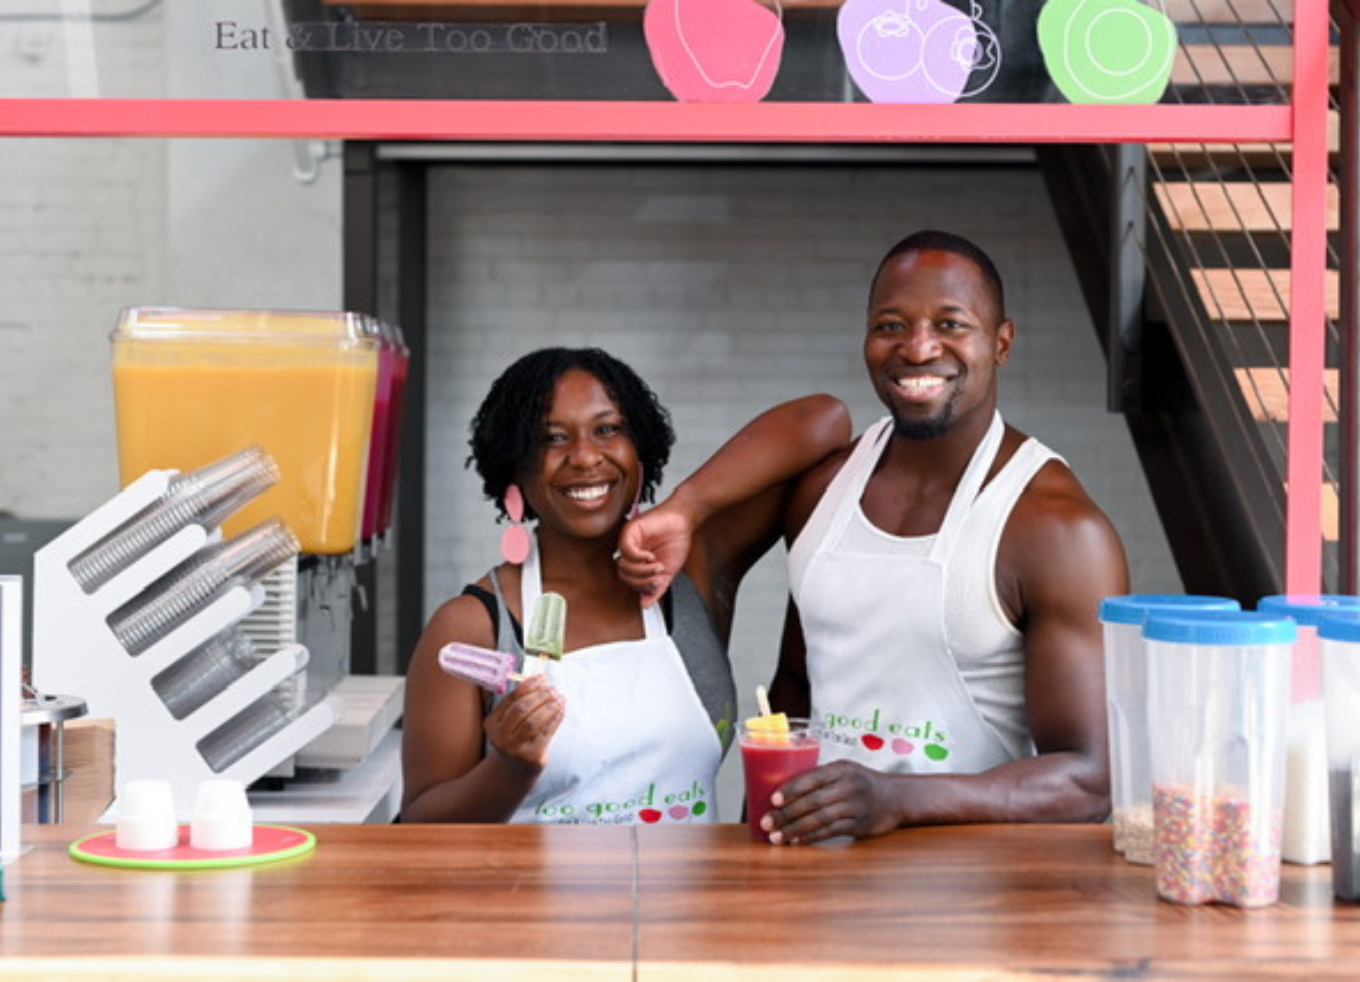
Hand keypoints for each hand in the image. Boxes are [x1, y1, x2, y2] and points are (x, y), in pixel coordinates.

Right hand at [483, 676, 564, 772]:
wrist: (514, 770)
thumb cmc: (515, 738)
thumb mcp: (508, 722)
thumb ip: (519, 703)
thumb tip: (541, 680)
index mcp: (492, 723)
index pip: (511, 698)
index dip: (529, 685)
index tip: (543, 678)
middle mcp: (500, 737)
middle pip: (521, 709)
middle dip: (540, 696)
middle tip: (553, 689)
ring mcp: (514, 749)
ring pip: (533, 722)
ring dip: (549, 707)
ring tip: (559, 698)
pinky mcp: (531, 757)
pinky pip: (545, 734)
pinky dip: (555, 719)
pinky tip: (561, 711)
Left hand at [616, 503, 694, 606]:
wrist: (683, 522)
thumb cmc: (676, 541)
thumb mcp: (668, 572)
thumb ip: (656, 589)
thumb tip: (644, 605)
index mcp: (637, 563)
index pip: (630, 582)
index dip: (642, 587)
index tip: (657, 584)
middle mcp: (630, 553)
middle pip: (624, 576)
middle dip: (642, 581)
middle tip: (657, 577)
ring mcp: (628, 542)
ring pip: (623, 566)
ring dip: (642, 570)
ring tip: (657, 566)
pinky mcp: (629, 531)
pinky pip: (626, 551)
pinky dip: (639, 557)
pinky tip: (650, 556)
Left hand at [761, 761, 899, 843]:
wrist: (896, 797)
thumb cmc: (861, 782)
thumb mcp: (844, 771)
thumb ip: (820, 778)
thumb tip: (782, 791)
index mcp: (842, 769)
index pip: (813, 777)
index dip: (792, 788)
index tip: (773, 799)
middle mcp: (850, 786)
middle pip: (814, 801)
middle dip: (787, 813)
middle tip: (768, 822)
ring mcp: (856, 806)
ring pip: (820, 819)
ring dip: (795, 829)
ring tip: (777, 837)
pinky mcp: (860, 825)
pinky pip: (830, 832)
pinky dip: (811, 837)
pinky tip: (796, 841)